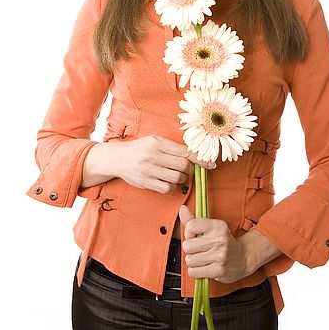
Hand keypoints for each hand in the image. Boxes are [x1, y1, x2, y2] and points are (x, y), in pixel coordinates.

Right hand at [83, 135, 215, 193]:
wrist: (117, 158)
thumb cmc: (140, 149)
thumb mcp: (155, 141)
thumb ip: (172, 147)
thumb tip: (195, 155)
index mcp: (158, 142)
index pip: (185, 151)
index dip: (200, 159)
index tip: (211, 164)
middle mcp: (153, 155)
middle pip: (183, 165)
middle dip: (190, 169)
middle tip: (189, 170)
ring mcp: (148, 169)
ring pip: (176, 178)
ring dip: (182, 179)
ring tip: (178, 175)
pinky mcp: (145, 182)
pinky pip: (167, 188)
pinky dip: (172, 187)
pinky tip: (169, 182)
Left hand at [179, 205, 250, 283]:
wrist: (244, 257)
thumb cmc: (224, 242)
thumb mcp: (212, 227)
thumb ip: (194, 220)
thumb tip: (182, 209)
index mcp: (217, 226)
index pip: (191, 226)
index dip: (189, 233)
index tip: (196, 237)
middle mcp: (219, 240)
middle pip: (187, 246)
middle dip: (190, 250)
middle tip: (200, 249)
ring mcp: (220, 256)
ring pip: (189, 260)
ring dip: (193, 262)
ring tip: (203, 259)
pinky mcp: (218, 270)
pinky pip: (194, 272)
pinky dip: (196, 271)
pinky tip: (205, 267)